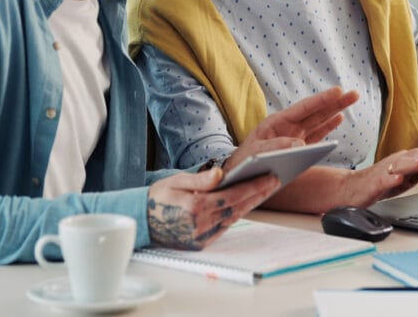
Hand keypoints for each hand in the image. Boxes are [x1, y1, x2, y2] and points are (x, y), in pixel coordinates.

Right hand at [146, 167, 279, 249]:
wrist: (142, 220)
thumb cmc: (159, 197)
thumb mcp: (176, 181)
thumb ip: (200, 179)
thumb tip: (220, 174)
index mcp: (195, 207)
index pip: (233, 195)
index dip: (253, 186)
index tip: (270, 177)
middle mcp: (200, 225)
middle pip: (237, 207)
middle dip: (258, 193)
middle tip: (275, 181)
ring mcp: (201, 236)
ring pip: (233, 218)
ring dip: (250, 203)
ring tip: (265, 189)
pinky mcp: (201, 243)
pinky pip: (224, 226)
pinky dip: (237, 214)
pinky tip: (246, 203)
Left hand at [224, 86, 358, 170]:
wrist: (239, 174)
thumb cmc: (245, 161)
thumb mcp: (255, 153)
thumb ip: (275, 148)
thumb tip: (300, 145)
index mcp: (277, 123)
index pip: (304, 109)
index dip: (321, 100)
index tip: (338, 91)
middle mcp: (288, 127)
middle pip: (316, 112)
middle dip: (335, 102)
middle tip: (353, 93)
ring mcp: (294, 136)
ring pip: (319, 121)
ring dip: (335, 111)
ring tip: (351, 99)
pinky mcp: (298, 147)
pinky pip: (316, 135)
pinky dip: (328, 127)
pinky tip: (339, 118)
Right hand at [346, 148, 417, 207]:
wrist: (352, 189)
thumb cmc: (378, 183)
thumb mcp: (403, 180)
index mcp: (406, 161)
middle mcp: (397, 162)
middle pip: (416, 156)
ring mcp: (385, 171)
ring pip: (400, 163)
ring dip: (412, 162)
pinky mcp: (374, 182)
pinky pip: (383, 179)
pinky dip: (391, 178)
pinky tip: (398, 179)